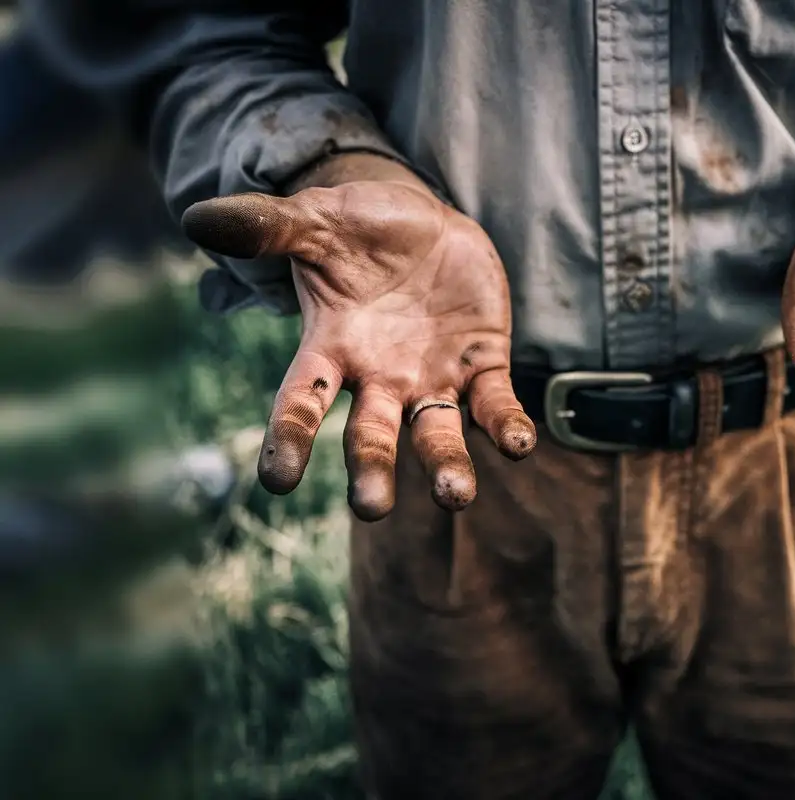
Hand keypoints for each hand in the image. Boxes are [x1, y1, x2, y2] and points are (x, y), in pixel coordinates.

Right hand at [181, 154, 534, 519]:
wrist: (425, 225)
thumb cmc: (359, 230)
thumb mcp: (316, 220)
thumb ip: (269, 227)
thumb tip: (196, 219)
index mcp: (331, 349)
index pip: (302, 403)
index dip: (289, 438)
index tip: (277, 480)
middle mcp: (381, 378)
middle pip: (371, 436)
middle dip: (372, 470)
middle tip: (371, 508)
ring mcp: (433, 378)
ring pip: (437, 435)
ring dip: (447, 468)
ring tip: (455, 497)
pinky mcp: (482, 365)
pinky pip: (496, 405)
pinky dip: (507, 426)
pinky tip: (520, 444)